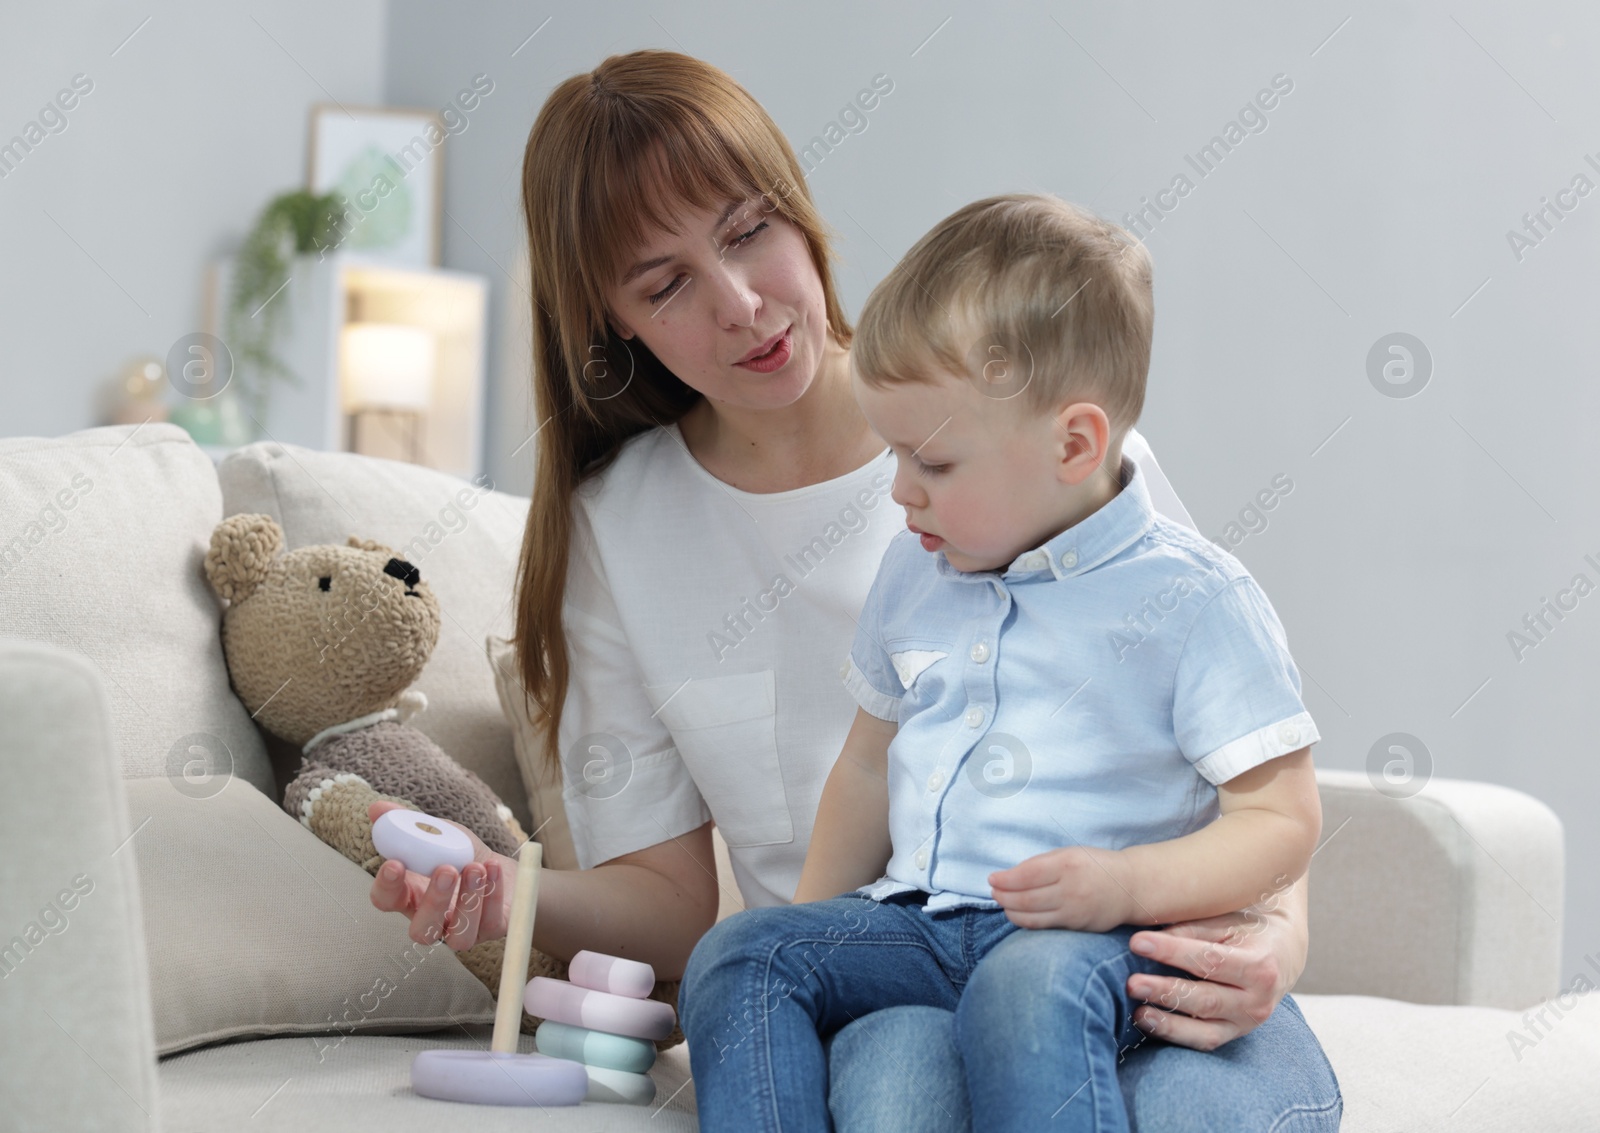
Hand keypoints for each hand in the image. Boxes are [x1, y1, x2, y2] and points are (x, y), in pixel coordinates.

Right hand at [366, 800, 514, 949]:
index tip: (395, 863)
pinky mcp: (492, 931)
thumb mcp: (437, 833)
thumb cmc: (462, 854)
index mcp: (410, 897)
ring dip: (468, 901)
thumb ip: (410, 823)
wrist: (499, 867)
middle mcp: (433, 921)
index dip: (386, 886)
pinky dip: (493, 894)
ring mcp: (462, 932)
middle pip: (421, 930)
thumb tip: (377, 809)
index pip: (386, 901)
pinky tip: (494, 868)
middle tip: (446, 870)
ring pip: (459, 937)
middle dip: (434, 901)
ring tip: (476, 867)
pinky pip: (490, 923)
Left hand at [988, 846, 1131, 931]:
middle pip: (1026, 898)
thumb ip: (1041, 863)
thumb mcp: (1069, 853)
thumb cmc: (1095, 866)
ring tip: (1002, 903)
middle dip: (1003, 896)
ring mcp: (1074, 911)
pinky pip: (1044, 926)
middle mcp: (1071, 889)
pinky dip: (1025, 921)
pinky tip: (1018, 914)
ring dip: (1010, 910)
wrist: (1129, 887)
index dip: (1005, 879)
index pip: (1026, 875)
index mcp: (1067, 864)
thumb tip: (1009, 876)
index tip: (992, 878)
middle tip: (994, 892)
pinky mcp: (1076, 927)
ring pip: (1032, 917)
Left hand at [1123, 896, 1300, 1050]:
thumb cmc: (1246, 929)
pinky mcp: (1235, 1034)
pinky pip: (1204, 1040)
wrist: (1282, 954)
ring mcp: (1247, 1022)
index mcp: (1259, 965)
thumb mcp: (1225, 921)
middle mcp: (1257, 1000)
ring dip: (1168, 1022)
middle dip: (1166, 992)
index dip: (1171, 951)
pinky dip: (1175, 1035)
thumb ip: (1190, 929)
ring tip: (1137, 1012)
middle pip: (1206, 999)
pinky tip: (1147, 1022)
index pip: (1209, 959)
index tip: (1137, 942)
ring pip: (1205, 1029)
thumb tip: (1148, 939)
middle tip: (1132, 983)